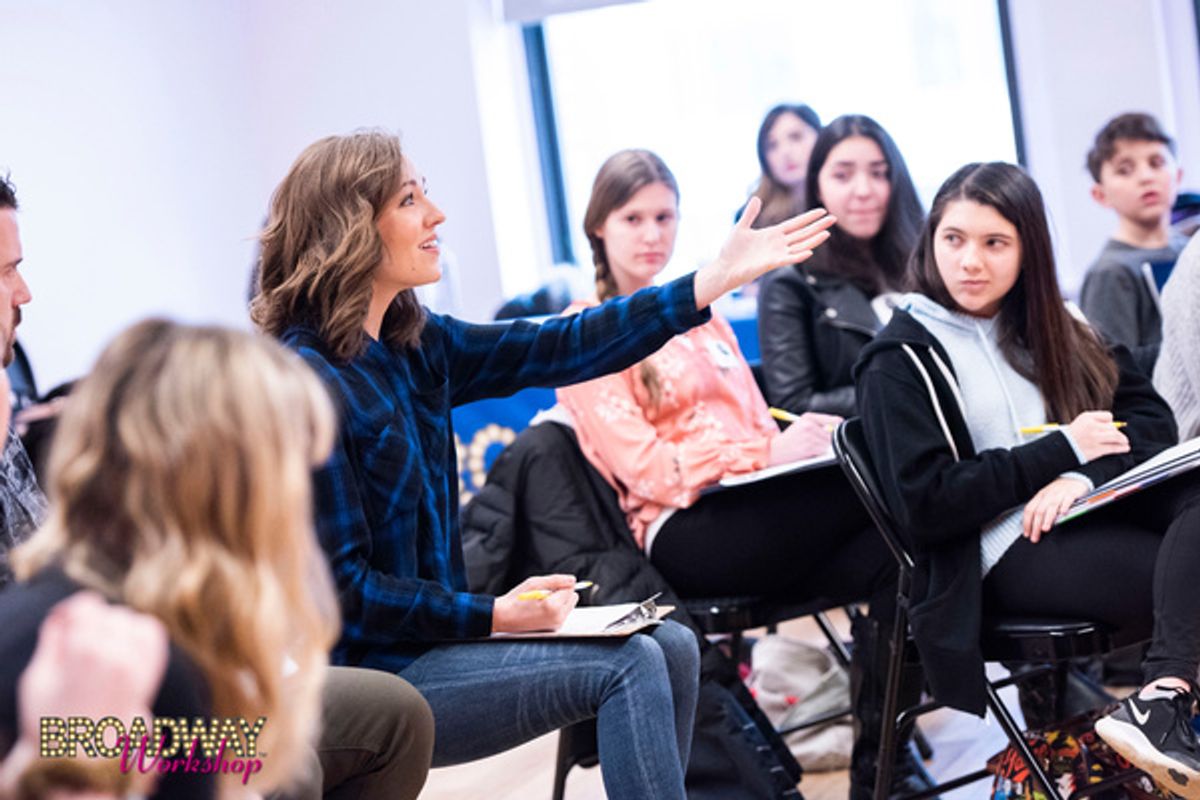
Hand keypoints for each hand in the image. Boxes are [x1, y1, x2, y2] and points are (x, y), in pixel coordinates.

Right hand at [1, 593, 167, 797]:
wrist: (83, 757)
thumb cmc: (51, 720)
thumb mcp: (37, 678)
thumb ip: (51, 640)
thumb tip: (63, 615)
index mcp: (83, 651)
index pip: (85, 606)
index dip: (72, 611)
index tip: (65, 621)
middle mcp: (116, 652)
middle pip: (108, 613)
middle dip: (92, 622)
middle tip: (79, 640)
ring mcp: (138, 662)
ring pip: (131, 620)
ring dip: (116, 626)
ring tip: (101, 645)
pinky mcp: (151, 671)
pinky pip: (152, 633)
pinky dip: (139, 631)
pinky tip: (124, 644)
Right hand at [491, 575, 578, 633]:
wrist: (504, 617)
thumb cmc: (516, 600)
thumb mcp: (535, 583)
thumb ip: (556, 580)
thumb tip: (572, 579)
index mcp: (553, 606)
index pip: (570, 588)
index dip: (559, 584)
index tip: (548, 586)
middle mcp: (557, 618)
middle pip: (573, 598)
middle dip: (562, 593)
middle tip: (544, 593)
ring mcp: (556, 625)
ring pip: (568, 605)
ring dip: (559, 601)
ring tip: (542, 602)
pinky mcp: (553, 628)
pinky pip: (562, 613)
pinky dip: (556, 608)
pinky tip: (542, 609)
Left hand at [692, 201, 835, 308]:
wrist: (724, 268)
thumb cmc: (732, 251)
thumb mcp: (741, 228)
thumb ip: (750, 214)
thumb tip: (756, 198)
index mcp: (773, 234)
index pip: (795, 223)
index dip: (809, 217)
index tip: (822, 210)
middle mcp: (778, 244)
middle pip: (803, 233)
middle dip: (818, 226)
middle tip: (834, 218)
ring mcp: (776, 254)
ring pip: (800, 245)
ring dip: (814, 240)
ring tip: (827, 233)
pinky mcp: (771, 264)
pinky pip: (788, 259)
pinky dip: (799, 256)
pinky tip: (810, 251)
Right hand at [768, 412, 839, 464]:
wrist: (775, 449)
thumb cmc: (789, 439)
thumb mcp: (801, 425)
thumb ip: (817, 424)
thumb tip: (835, 427)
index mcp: (808, 417)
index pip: (834, 420)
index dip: (838, 426)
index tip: (838, 430)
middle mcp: (809, 424)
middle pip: (832, 433)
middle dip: (828, 439)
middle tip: (818, 442)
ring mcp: (810, 436)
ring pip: (827, 443)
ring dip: (822, 447)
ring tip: (811, 447)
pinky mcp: (809, 446)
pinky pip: (822, 450)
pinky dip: (818, 452)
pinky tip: (809, 451)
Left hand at [1022, 477, 1088, 541]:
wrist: (1074, 478)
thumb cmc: (1059, 491)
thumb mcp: (1047, 498)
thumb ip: (1041, 509)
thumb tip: (1033, 525)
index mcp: (1040, 496)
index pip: (1029, 509)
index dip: (1027, 522)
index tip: (1027, 533)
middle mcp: (1048, 495)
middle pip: (1039, 511)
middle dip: (1035, 525)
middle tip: (1035, 537)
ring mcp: (1060, 494)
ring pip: (1051, 507)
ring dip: (1047, 519)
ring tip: (1045, 529)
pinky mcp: (1072, 493)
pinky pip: (1067, 500)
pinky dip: (1064, 507)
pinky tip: (1063, 514)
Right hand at [1065, 410, 1128, 461]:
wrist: (1060, 449)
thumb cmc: (1070, 437)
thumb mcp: (1080, 423)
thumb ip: (1095, 422)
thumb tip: (1113, 426)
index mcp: (1087, 417)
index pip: (1108, 416)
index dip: (1110, 423)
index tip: (1110, 428)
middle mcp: (1091, 426)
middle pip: (1113, 427)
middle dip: (1117, 433)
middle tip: (1120, 438)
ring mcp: (1094, 438)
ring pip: (1116, 436)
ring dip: (1123, 440)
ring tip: (1125, 442)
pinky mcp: (1096, 449)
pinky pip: (1113, 447)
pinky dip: (1122, 448)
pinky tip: (1125, 448)